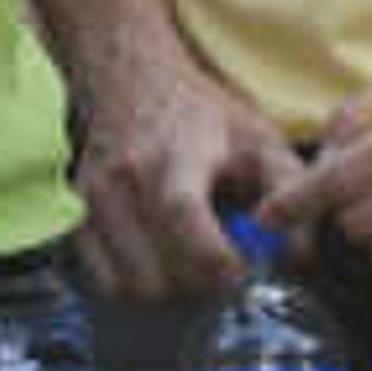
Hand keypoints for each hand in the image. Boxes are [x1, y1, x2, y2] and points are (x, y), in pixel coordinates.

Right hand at [65, 47, 314, 303]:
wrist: (131, 81)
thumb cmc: (203, 119)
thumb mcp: (260, 142)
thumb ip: (290, 194)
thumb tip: (298, 256)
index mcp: (175, 156)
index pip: (186, 219)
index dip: (222, 263)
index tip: (245, 266)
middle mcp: (124, 179)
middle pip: (162, 273)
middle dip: (201, 283)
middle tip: (221, 263)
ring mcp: (91, 201)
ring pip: (131, 287)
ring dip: (168, 288)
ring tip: (188, 259)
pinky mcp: (73, 216)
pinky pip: (104, 282)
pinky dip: (134, 283)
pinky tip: (157, 258)